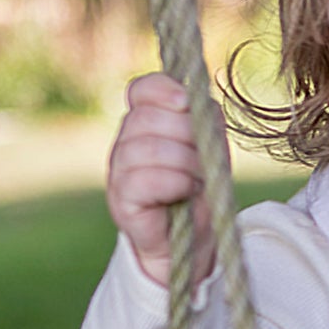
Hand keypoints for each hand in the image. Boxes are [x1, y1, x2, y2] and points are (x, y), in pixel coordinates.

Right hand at [106, 74, 217, 287]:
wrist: (192, 239)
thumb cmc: (200, 188)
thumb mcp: (210, 146)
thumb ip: (203, 117)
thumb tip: (194, 100)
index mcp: (146, 121)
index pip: (142, 89)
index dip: (162, 90)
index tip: (187, 103)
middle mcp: (126, 141)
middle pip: (147, 117)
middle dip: (186, 136)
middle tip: (202, 161)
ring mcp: (118, 169)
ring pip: (148, 148)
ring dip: (185, 163)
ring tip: (197, 180)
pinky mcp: (121, 198)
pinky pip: (145, 179)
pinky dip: (175, 183)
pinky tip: (186, 191)